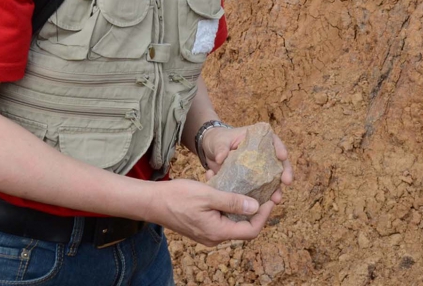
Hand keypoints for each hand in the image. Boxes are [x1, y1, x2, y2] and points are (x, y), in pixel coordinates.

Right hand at [147, 179, 275, 245]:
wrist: (152, 202)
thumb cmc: (177, 197)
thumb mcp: (208, 195)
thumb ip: (232, 201)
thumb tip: (255, 207)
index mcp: (218, 232)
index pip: (251, 230)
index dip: (263, 216)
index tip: (270, 199)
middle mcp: (215, 236)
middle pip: (243, 227)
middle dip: (254, 209)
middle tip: (261, 191)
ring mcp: (207, 233)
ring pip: (232, 221)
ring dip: (238, 204)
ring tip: (243, 185)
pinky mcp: (201, 226)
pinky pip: (220, 217)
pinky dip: (225, 204)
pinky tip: (222, 187)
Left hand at [201, 126, 293, 206]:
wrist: (210, 152)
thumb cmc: (217, 141)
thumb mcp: (218, 142)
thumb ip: (221, 148)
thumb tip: (220, 158)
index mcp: (258, 139)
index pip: (274, 141)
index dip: (280, 148)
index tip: (282, 156)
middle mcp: (263, 154)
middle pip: (279, 162)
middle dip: (285, 172)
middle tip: (287, 181)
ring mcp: (259, 169)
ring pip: (273, 179)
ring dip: (277, 189)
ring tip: (276, 199)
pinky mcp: (252, 181)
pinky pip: (262, 189)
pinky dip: (264, 197)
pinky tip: (265, 205)